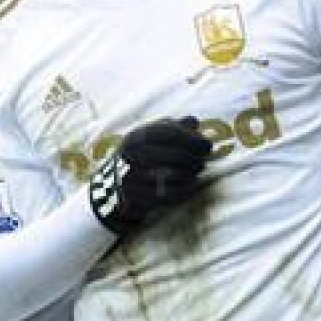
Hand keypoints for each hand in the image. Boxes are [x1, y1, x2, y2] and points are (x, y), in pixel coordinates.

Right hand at [88, 117, 211, 234]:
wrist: (113, 188)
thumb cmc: (140, 157)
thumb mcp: (150, 137)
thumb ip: (173, 127)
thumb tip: (194, 121)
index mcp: (136, 137)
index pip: (171, 133)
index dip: (193, 139)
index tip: (206, 145)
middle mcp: (132, 155)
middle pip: (176, 156)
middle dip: (194, 159)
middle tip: (201, 161)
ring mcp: (133, 178)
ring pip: (173, 176)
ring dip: (190, 175)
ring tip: (194, 172)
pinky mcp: (137, 198)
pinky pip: (168, 195)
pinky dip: (182, 191)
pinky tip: (188, 186)